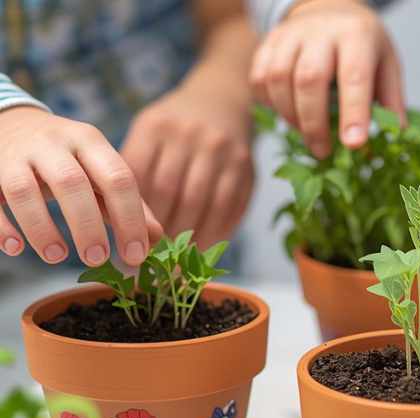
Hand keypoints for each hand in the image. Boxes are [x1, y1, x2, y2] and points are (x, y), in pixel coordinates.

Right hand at [0, 107, 160, 265]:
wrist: (11, 124)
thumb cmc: (69, 159)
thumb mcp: (100, 171)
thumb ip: (128, 203)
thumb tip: (158, 238)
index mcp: (90, 142)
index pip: (118, 178)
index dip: (130, 219)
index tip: (136, 255)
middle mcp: (53, 144)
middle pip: (71, 182)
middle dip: (86, 225)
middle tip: (97, 259)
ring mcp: (15, 155)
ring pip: (24, 190)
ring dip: (41, 227)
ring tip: (57, 257)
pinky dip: (2, 226)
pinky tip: (16, 249)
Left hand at [121, 70, 254, 249]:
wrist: (222, 99)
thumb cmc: (175, 127)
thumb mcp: (147, 133)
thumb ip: (135, 170)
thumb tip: (118, 225)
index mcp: (156, 126)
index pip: (139, 179)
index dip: (133, 215)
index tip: (127, 241)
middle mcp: (190, 135)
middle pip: (170, 192)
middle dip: (159, 230)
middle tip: (150, 259)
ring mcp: (222, 150)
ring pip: (200, 203)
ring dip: (187, 237)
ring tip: (176, 260)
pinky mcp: (246, 167)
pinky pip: (229, 208)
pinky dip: (215, 232)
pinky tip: (203, 248)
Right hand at [250, 0, 405, 158]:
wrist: (330, 9)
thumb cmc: (361, 45)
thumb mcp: (386, 64)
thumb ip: (391, 99)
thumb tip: (396, 134)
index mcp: (357, 36)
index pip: (354, 77)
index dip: (353, 113)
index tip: (353, 144)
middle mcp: (321, 30)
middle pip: (309, 79)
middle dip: (314, 123)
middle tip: (322, 151)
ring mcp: (291, 34)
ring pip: (278, 79)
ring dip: (290, 116)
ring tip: (306, 133)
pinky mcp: (269, 42)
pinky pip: (259, 77)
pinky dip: (269, 103)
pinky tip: (287, 113)